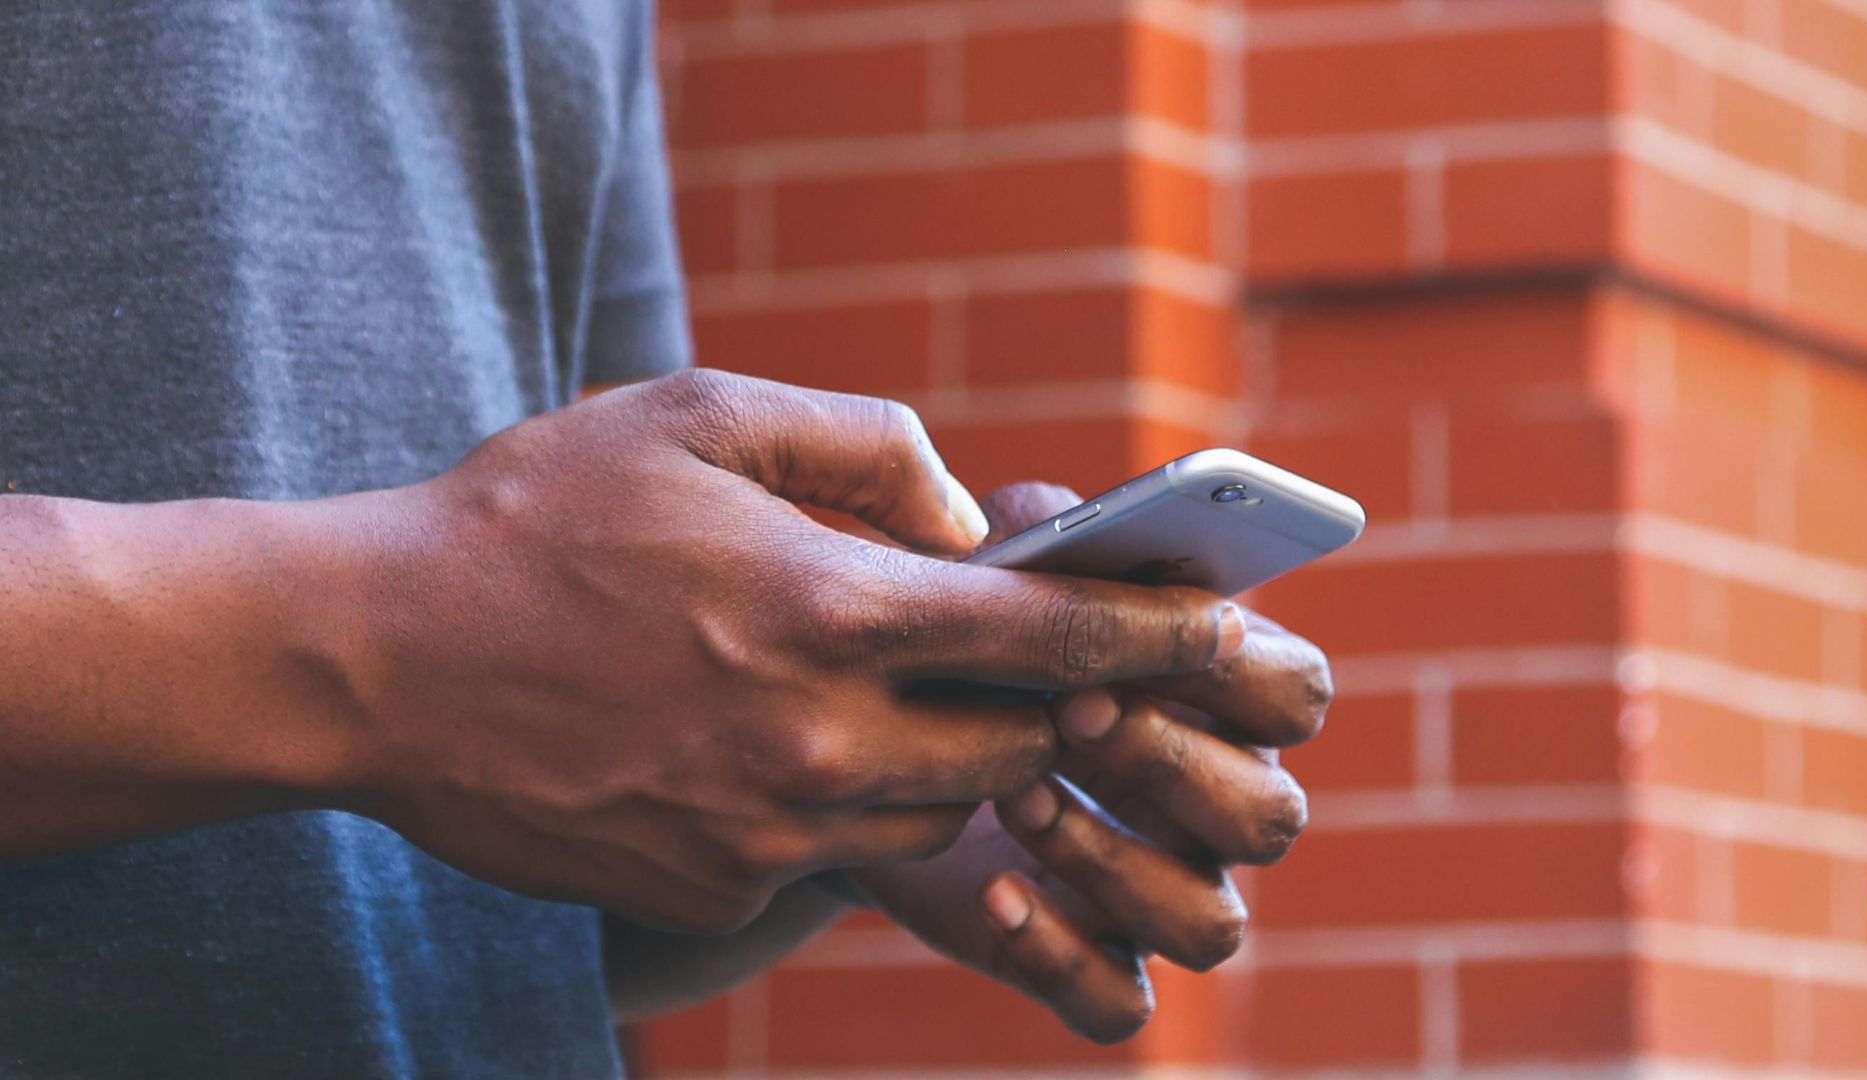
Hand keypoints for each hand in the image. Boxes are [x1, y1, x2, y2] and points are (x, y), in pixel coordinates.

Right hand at [328, 372, 1243, 932]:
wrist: (376, 658)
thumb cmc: (536, 514)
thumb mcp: (697, 410)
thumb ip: (861, 442)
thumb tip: (964, 518)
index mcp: (829, 605)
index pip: (1050, 635)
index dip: (1158, 637)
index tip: (1235, 638)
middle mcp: (819, 736)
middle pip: (1017, 748)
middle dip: (1045, 706)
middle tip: (1036, 660)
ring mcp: (769, 829)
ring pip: (941, 818)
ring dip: (954, 763)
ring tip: (886, 694)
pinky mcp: (716, 888)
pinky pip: (840, 859)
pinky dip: (852, 808)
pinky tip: (777, 749)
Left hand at [849, 482, 1328, 1040]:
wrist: (871, 750)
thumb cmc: (968, 646)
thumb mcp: (996, 575)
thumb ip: (1041, 538)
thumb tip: (1060, 524)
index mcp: (1222, 702)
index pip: (1300, 694)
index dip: (1239, 673)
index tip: (1145, 638)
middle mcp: (1214, 807)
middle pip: (1270, 817)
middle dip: (1172, 761)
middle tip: (1069, 709)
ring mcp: (1161, 895)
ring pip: (1208, 923)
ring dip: (1117, 859)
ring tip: (1019, 796)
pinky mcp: (1091, 963)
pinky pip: (1120, 1002)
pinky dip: (1063, 952)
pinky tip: (994, 889)